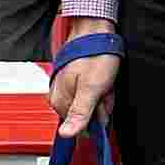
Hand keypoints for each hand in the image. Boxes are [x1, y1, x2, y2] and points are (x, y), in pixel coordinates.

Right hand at [47, 20, 118, 136]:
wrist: (94, 30)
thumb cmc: (95, 54)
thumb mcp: (92, 88)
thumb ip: (80, 113)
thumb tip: (66, 134)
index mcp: (60, 100)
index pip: (80, 126)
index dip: (96, 116)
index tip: (102, 104)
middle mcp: (59, 95)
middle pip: (86, 115)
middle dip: (101, 105)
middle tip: (105, 89)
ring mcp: (66, 87)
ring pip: (90, 103)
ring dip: (102, 96)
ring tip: (105, 82)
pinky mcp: (73, 80)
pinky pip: (90, 92)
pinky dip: (100, 88)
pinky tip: (103, 79)